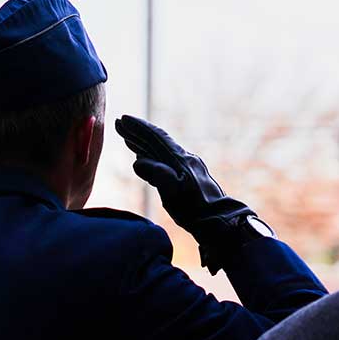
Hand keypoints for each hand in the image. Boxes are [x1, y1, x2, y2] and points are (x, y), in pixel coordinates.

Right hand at [114, 115, 265, 270]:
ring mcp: (186, 167)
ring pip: (160, 151)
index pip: (155, 137)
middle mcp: (183, 158)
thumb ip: (156, 174)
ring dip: (143, 144)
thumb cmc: (195, 209)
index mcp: (179, 159)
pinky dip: (151, 156)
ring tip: (128, 140)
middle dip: (137, 133)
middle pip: (156, 141)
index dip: (138, 128)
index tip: (122, 119)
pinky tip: (146, 160)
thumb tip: (138, 161)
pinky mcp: (188, 177)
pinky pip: (165, 161)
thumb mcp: (173, 192)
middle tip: (119, 124)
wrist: (218, 220)